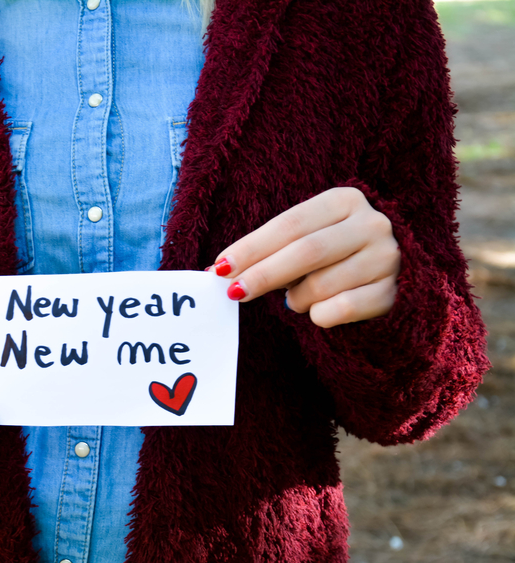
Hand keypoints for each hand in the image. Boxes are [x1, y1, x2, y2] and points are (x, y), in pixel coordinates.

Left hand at [207, 187, 400, 327]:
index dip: (252, 247)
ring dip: (294, 299)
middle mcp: (371, 223)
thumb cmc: (331, 255)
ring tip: (294, 299)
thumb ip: (268, 250)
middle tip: (233, 292)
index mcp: (344, 200)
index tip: (220, 267)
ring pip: (321, 285)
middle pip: (306, 251)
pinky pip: (340, 309)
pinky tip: (318, 310)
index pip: (289, 224)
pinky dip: (318, 315)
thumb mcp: (305, 240)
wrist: (388, 275)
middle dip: (264, 274)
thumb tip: (216, 270)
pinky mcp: (392, 292)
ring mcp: (386, 257)